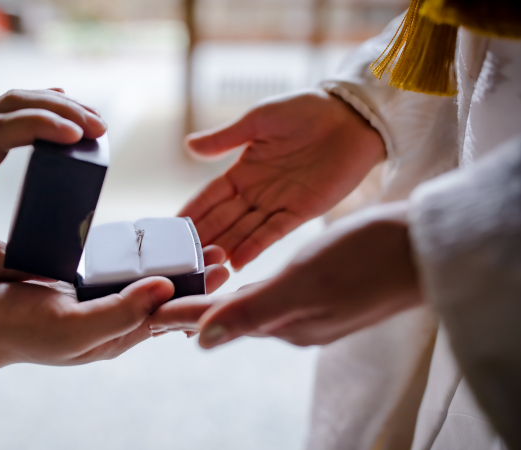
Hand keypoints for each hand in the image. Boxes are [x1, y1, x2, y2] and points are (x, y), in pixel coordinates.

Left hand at [0, 88, 106, 278]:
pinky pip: (3, 109)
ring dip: (52, 103)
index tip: (77, 135)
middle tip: (100, 127)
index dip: (40, 126)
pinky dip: (37, 105)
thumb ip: (6, 266)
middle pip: (9, 105)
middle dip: (59, 109)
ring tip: (92, 120)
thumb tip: (58, 273)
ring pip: (8, 101)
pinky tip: (63, 108)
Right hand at [0, 246, 227, 449]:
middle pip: (162, 299)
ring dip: (168, 265)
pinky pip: (114, 272)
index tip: (226, 268)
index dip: (200, 296)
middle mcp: (111, 321)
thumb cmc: (17, 331)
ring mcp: (93, 304)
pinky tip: (143, 242)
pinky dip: (135, 258)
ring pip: (141, 283)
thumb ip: (120, 313)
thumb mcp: (72, 328)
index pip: (170, 317)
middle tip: (220, 251)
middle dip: (192, 279)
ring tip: (192, 243)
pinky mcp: (76, 286)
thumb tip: (166, 288)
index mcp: (117, 335)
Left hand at [150, 202, 422, 346]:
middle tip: (159, 302)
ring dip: (220, 300)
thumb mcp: (304, 284)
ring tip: (192, 293)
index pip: (218, 319)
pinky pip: (274, 294)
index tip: (146, 312)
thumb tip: (203, 342)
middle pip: (229, 317)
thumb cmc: (367, 258)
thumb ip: (253, 313)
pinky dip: (250, 289)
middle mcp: (294, 322)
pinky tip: (247, 283)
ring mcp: (312, 310)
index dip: (181, 313)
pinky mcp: (327, 294)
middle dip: (195, 310)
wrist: (426, 247)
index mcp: (283, 322)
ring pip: (251, 306)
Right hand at [180, 89, 385, 269]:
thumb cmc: (305, 110)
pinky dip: (255, 247)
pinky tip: (237, 261)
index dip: (190, 213)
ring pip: (243, 231)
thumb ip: (225, 138)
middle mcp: (256, 192)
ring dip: (224, 248)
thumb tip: (188, 146)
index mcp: (242, 170)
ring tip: (203, 267)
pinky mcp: (302, 212)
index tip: (168, 231)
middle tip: (179, 259)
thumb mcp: (258, 120)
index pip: (208, 197)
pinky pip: (273, 233)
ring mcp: (278, 204)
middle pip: (222, 220)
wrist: (352, 116)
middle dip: (202, 238)